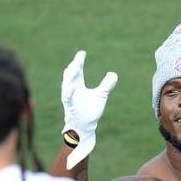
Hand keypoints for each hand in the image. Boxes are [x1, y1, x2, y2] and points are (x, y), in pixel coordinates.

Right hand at [61, 51, 118, 169]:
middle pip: (70, 75)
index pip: (77, 71)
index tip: (82, 53)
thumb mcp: (101, 96)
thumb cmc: (90, 111)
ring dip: (70, 76)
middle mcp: (72, 90)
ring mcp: (70, 98)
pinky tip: (72, 86)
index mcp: (78, 85)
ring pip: (66, 84)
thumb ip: (106, 85)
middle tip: (79, 58)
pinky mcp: (70, 107)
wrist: (86, 128)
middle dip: (74, 66)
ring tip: (74, 67)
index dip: (78, 61)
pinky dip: (69, 92)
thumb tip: (114, 74)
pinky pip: (67, 98)